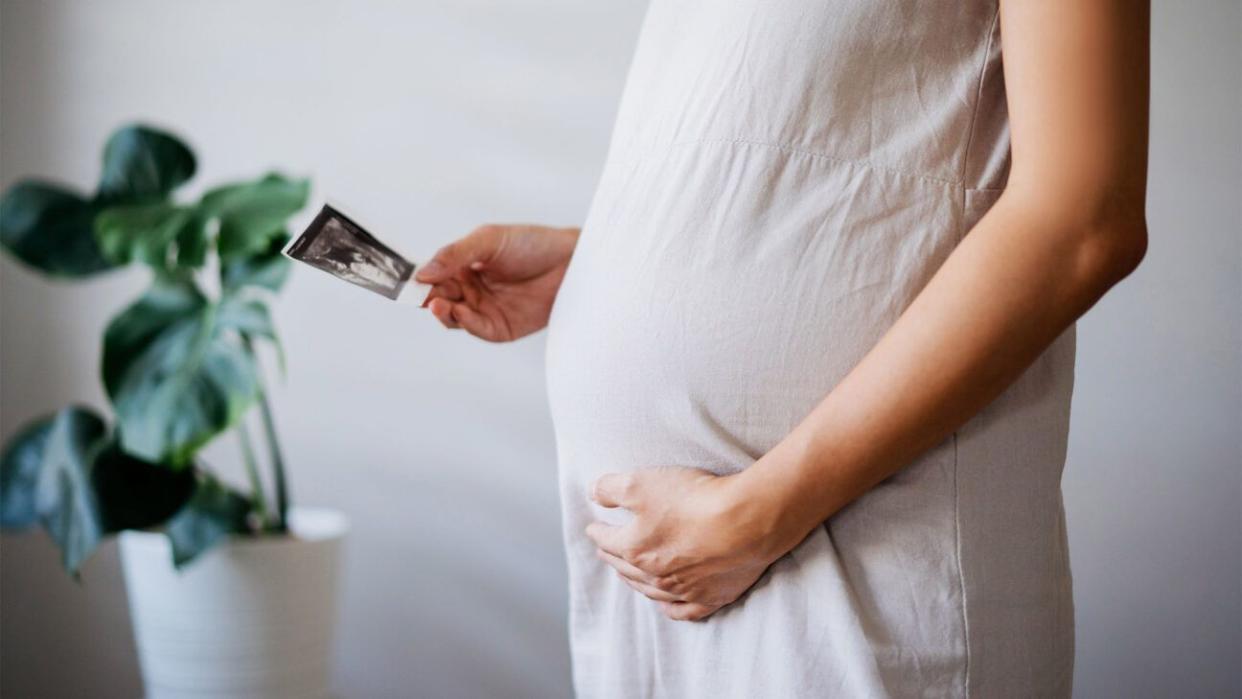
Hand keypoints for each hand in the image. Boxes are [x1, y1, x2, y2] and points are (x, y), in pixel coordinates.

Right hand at [416, 224, 578, 341]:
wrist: (571, 260)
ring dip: (442, 313)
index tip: (403, 283)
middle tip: (420, 295)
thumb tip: (422, 272)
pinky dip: (465, 323)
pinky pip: (478, 329)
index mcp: (465, 267)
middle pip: (440, 299)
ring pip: (454, 318)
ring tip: (435, 304)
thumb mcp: (488, 240)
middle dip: (427, 298)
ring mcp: (487, 310)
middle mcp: (472, 290)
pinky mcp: (503, 327)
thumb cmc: (532, 243)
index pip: (434, 277)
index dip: (418, 281)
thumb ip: (455, 255)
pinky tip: (459, 312)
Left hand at [585, 466, 797, 621]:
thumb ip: (610, 488)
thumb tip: (592, 493)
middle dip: (612, 557)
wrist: (746, 522)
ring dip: (634, 582)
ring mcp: (683, 590)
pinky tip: (664, 606)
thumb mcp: (641, 483)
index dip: (597, 531)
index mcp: (635, 549)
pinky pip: (683, 611)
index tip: (593, 527)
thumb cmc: (694, 500)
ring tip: (627, 574)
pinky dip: (670, 609)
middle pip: (626, 567)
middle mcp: (655, 574)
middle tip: (605, 550)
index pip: (608, 540)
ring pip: (651, 590)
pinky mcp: (712, 597)